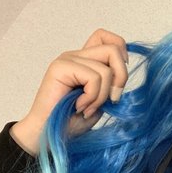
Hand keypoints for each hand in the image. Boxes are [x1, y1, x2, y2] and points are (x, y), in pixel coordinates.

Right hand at [10, 28, 128, 154]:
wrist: (49, 135)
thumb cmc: (71, 122)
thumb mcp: (100, 101)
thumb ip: (111, 85)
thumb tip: (122, 77)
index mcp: (85, 61)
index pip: (107, 38)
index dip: (121, 52)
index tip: (117, 78)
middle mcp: (76, 56)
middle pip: (113, 49)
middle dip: (121, 77)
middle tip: (111, 100)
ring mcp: (67, 59)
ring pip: (106, 68)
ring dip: (103, 95)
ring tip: (88, 108)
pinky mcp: (60, 67)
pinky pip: (94, 77)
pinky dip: (93, 97)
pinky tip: (80, 107)